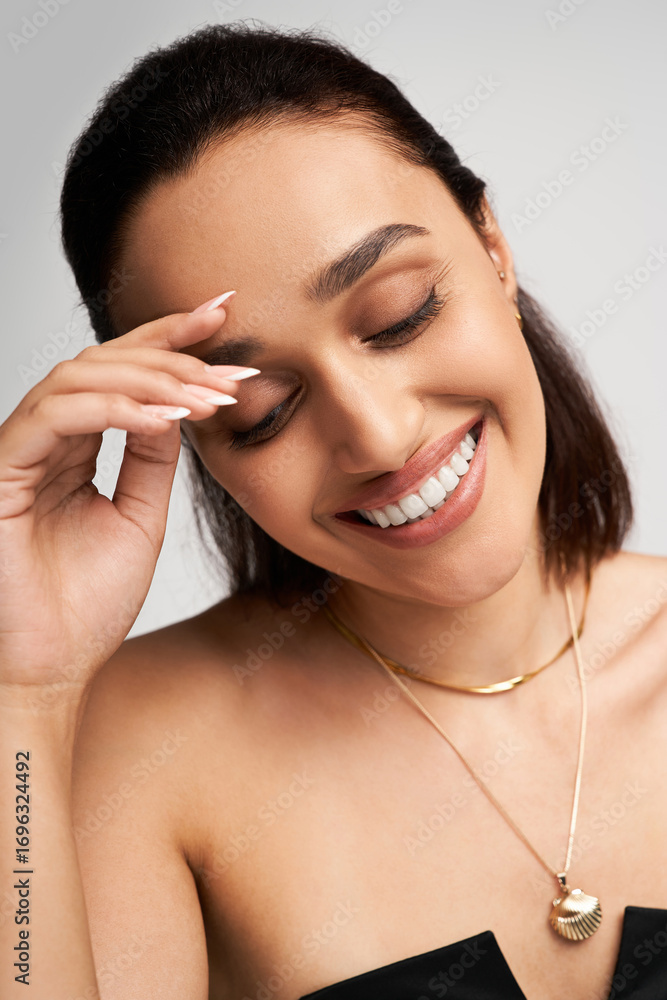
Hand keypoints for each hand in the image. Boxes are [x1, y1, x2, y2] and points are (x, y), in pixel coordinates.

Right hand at [0, 298, 252, 699]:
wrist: (51, 667)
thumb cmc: (88, 603)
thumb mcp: (140, 515)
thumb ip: (153, 457)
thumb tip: (181, 403)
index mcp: (72, 447)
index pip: (120, 374)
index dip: (170, 337)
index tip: (224, 315)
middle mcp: (43, 440)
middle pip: (100, 361)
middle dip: (169, 351)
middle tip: (230, 366)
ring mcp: (18, 451)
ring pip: (77, 377)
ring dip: (150, 381)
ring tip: (206, 399)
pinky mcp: (0, 472)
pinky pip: (53, 418)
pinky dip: (111, 410)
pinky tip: (163, 419)